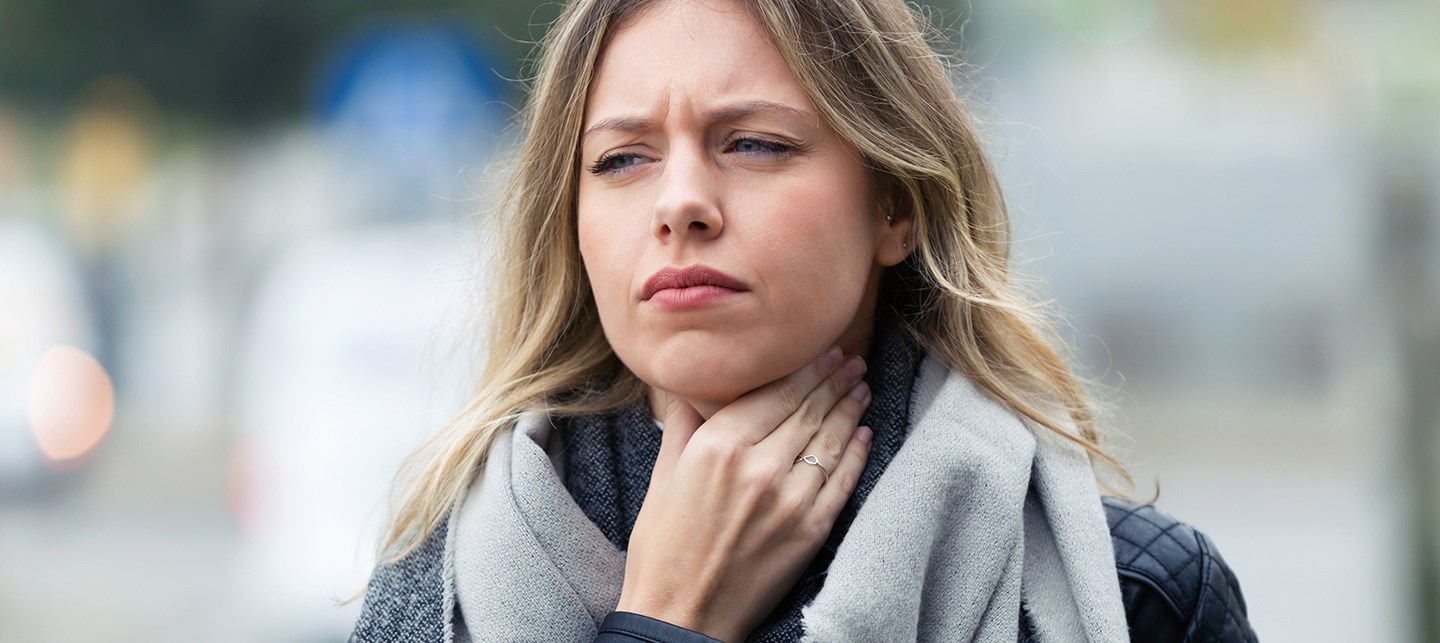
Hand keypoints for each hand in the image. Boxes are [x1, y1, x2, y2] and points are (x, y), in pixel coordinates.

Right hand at [615, 347, 873, 641]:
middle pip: (808, 409)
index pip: (776, 391)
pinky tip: (863, 433)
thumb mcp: (663, 476)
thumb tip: (690, 386)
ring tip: (861, 388)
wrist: (680, 615)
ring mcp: (790, 498)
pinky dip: (856, 453)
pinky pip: (843, 480)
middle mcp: (758, 466)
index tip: (823, 352)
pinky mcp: (811, 530)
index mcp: (717, 446)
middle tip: (852, 362)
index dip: (806, 368)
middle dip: (834, 380)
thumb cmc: (662, 547)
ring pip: (831, 439)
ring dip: (850, 408)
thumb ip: (684, 425)